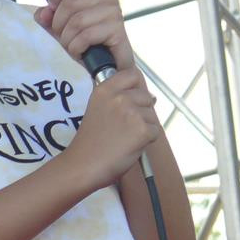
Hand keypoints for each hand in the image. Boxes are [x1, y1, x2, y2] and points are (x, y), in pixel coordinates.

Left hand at [34, 0, 134, 70]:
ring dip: (68, 40)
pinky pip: (86, 36)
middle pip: (70, 3)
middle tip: (63, 38)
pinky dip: (76, 48)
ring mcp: (114, 13)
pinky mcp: (118, 30)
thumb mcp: (63, 30)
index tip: (52, 9)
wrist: (110, 68)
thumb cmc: (88, 46)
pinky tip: (80, 53)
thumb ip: (50, 19)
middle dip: (59, 25)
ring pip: (77, 21)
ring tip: (72, 47)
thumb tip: (42, 13)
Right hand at [66, 69, 159, 188]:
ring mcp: (132, 112)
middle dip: (141, 111)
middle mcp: (119, 96)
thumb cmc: (90, 142)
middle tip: (123, 128)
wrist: (84, 165)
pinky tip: (130, 146)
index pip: (132, 74)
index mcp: (104, 89)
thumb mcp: (98, 109)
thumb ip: (118, 98)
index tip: (128, 101)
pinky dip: (147, 140)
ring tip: (124, 138)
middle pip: (146, 96)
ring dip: (144, 127)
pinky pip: (155, 131)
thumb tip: (151, 96)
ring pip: (152, 115)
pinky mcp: (142, 129)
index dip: (135, 88)